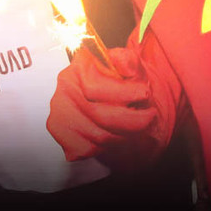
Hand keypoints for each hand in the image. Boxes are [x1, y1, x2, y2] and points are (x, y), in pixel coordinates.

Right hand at [47, 42, 162, 165]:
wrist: (119, 100)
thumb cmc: (126, 82)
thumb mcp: (133, 66)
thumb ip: (130, 62)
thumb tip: (124, 65)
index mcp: (81, 64)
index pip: (94, 87)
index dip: (123, 93)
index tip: (145, 94)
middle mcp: (66, 87)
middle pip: (98, 115)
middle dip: (131, 119)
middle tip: (150, 116)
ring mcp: (60, 112)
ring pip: (98, 135)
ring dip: (125, 134)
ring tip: (138, 125)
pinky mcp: (63, 134)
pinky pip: (90, 148)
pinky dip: (111, 145)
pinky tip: (119, 132)